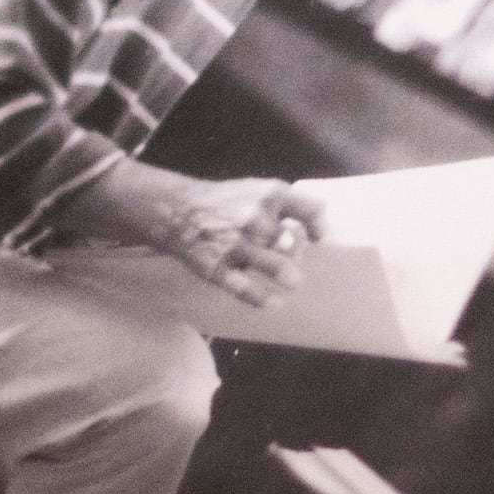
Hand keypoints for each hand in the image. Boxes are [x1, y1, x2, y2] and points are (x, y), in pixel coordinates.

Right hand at [154, 180, 320, 305]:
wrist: (175, 210)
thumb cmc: (226, 204)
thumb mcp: (256, 190)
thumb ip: (288, 206)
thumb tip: (318, 233)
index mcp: (268, 195)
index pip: (310, 210)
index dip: (318, 227)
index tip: (315, 238)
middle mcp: (255, 217)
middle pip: (294, 244)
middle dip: (296, 255)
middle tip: (290, 260)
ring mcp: (236, 244)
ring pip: (278, 267)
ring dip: (289, 277)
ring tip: (290, 280)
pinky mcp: (218, 268)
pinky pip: (246, 289)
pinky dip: (263, 299)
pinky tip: (273, 302)